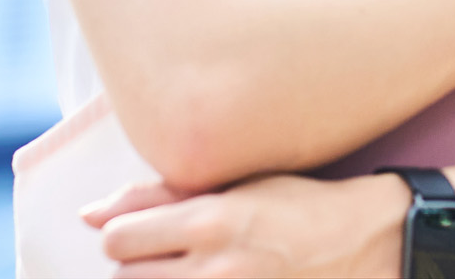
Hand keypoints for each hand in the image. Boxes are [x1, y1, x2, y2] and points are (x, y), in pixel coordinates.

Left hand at [83, 171, 407, 276]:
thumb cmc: (296, 206)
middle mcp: (217, 266)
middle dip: (136, 268)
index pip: (118, 238)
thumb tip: (89, 216)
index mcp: (212, 218)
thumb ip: (158, 197)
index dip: (120, 236)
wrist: (365, 243)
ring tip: (186, 272)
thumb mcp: (234, 185)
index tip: (142, 234)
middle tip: (168, 259)